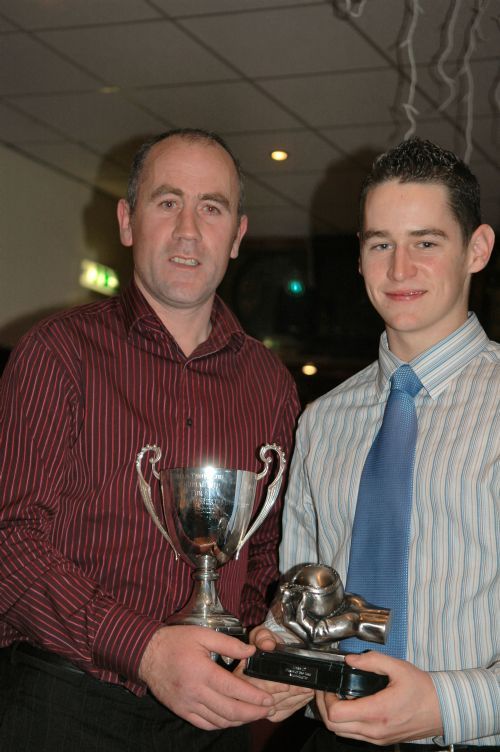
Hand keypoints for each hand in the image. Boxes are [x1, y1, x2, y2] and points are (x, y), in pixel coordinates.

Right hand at [139, 625, 274, 729]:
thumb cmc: (175, 641)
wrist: (146, 654)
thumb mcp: (202, 634)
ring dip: (240, 721)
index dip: (254, 696)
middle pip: (230, 711)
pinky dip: (221, 724)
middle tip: (268, 709)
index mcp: (202, 672)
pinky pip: (205, 724)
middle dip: (253, 713)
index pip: (234, 690)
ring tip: (254, 714)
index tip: (269, 698)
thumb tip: (251, 651)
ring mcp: (188, 705)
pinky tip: (232, 719)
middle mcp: (195, 692)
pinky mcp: (182, 711)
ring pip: (219, 721)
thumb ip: (228, 643)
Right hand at [244, 625, 312, 720]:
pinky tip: (303, 698)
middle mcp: (245, 690)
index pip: (253, 684)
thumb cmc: (264, 643)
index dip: (270, 686)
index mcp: (242, 671)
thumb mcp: (261, 634)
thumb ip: (263, 636)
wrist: (268, 652)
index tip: (286, 684)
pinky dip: (293, 707)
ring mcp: (254, 703)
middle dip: (288, 694)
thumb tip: (267, 644)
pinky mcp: (264, 712)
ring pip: (274, 708)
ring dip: (293, 700)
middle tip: (305, 687)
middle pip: (265, 699)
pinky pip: (279, 713)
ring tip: (308, 690)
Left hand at [315, 651, 442, 744]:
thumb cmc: (422, 690)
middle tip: (327, 690)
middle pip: (333, 727)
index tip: (328, 686)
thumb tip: (350, 659)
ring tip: (336, 697)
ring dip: (333, 717)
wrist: (442, 710)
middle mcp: (375, 730)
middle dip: (324, 707)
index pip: (336, 714)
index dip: (326, 699)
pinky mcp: (381, 740)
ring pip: (342, 734)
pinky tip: (349, 706)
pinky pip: (354, 736)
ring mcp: (378, 738)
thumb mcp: (398, 667)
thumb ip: (371, 660)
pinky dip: (345, 723)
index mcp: (377, 712)